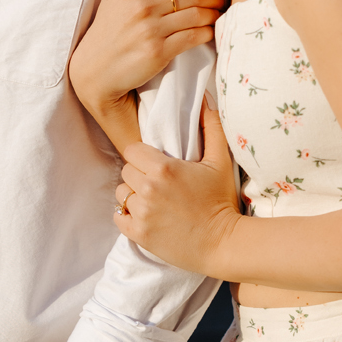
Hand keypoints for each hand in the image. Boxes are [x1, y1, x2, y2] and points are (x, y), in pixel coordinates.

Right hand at [68, 0, 227, 113]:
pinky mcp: (158, 51)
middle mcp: (143, 6)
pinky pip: (193, 36)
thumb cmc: (109, 29)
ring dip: (213, 14)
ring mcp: (151, 29)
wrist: (95, 70)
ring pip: (197, 15)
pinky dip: (206, 33)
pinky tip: (209, 31)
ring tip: (218, 14)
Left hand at [114, 100, 241, 275]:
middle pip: (126, 171)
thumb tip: (204, 98)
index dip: (142, 156)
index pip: (132, 151)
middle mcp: (148, 189)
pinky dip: (128, 216)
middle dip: (139, 174)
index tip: (155, 163)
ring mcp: (142, 213)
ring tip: (153, 200)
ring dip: (133, 195)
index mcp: (163, 169)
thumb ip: (212, 126)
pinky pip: (118, 217)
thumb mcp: (221, 161)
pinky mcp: (138, 234)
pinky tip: (146, 215)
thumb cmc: (222, 201)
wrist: (223, 243)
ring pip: (121, 194)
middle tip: (158, 183)